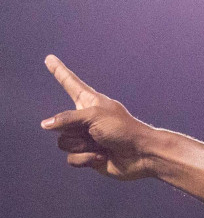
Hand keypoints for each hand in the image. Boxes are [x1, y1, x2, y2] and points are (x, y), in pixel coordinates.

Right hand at [40, 55, 158, 179]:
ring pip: (64, 143)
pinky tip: (103, 156)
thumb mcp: (94, 116)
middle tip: (98, 132)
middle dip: (75, 131)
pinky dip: (86, 158)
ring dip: (82, 145)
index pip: (70, 83)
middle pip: (60, 123)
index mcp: (90, 102)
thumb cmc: (123, 130)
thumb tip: (45, 125)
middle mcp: (85, 119)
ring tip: (101, 144)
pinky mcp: (88, 155)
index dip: (59, 71)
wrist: (142, 155)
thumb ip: (68, 118)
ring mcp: (86, 137)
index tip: (50, 58)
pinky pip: (71, 159)